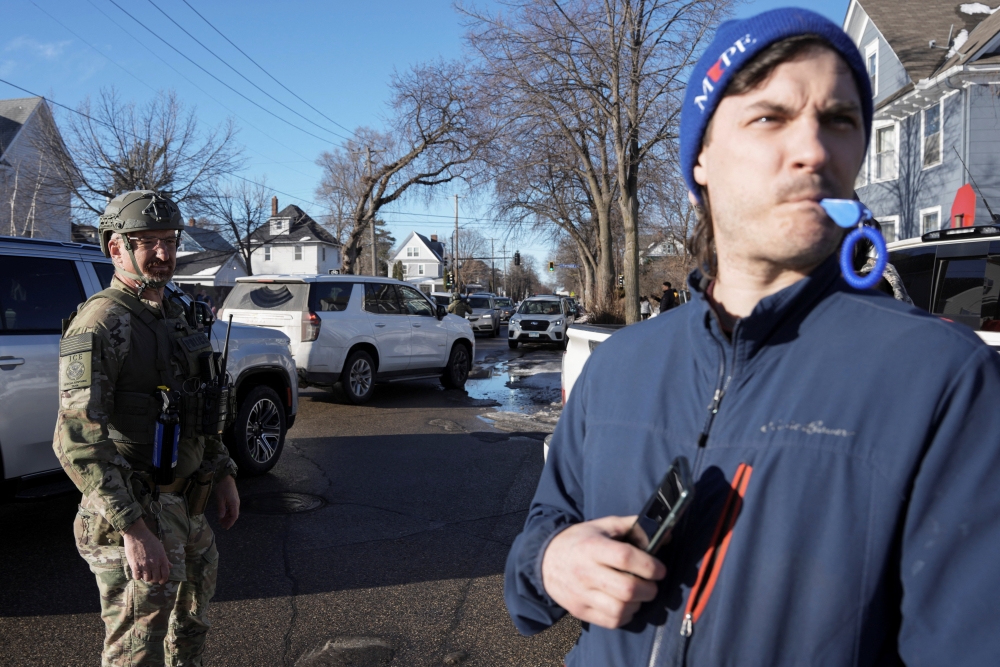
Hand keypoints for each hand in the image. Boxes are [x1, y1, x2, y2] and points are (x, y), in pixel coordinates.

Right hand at [122, 519, 169, 583]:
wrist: (137, 535)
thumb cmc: (150, 540)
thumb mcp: (160, 548)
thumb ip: (165, 559)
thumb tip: (170, 566)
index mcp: (162, 558)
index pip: (165, 574)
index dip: (164, 579)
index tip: (161, 581)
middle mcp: (154, 563)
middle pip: (156, 578)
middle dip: (155, 579)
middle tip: (152, 576)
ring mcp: (144, 565)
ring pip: (147, 579)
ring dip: (146, 578)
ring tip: (145, 573)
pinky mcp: (135, 565)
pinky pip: (137, 577)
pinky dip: (138, 576)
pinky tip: (138, 572)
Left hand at [214, 475, 239, 528]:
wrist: (226, 477)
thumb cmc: (222, 487)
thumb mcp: (220, 499)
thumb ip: (221, 509)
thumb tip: (221, 517)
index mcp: (234, 504)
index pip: (234, 516)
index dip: (230, 523)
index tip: (225, 527)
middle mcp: (237, 503)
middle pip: (234, 515)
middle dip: (228, 521)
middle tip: (222, 525)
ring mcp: (235, 500)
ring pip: (233, 511)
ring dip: (228, 517)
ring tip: (221, 521)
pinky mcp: (233, 498)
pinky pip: (232, 508)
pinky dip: (228, 512)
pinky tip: (223, 514)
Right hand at [541, 515, 665, 628]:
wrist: (545, 560)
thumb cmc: (580, 541)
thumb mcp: (602, 526)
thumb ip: (632, 526)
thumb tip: (663, 536)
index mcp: (592, 547)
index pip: (626, 558)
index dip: (649, 565)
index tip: (659, 569)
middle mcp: (585, 572)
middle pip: (627, 589)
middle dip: (649, 589)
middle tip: (652, 584)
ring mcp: (582, 595)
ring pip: (621, 609)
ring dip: (638, 604)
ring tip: (638, 594)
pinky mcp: (580, 610)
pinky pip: (611, 621)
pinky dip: (625, 616)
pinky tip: (625, 604)